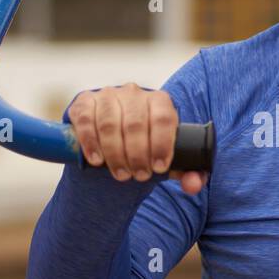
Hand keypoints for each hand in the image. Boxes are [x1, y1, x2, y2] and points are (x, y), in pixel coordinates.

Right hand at [68, 85, 205, 194]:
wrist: (114, 138)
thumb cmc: (147, 148)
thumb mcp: (167, 159)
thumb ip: (187, 173)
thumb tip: (194, 185)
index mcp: (159, 101)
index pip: (163, 118)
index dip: (161, 144)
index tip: (159, 168)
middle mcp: (134, 93)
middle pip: (135, 123)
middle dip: (137, 154)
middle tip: (139, 176)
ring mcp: (108, 95)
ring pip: (110, 123)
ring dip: (115, 153)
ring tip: (121, 174)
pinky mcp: (85, 102)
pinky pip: (86, 120)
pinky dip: (90, 141)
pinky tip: (96, 160)